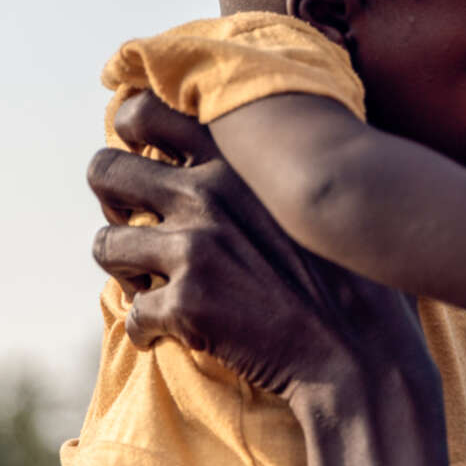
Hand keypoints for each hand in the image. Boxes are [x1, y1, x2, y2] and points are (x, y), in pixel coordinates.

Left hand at [87, 93, 438, 402]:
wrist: (362, 354)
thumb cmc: (349, 275)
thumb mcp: (310, 196)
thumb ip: (261, 169)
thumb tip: (220, 158)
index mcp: (235, 157)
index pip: (143, 111)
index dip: (127, 135)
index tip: (140, 162)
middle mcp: (207, 190)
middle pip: (102, 169)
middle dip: (113, 203)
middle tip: (138, 231)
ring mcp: (193, 246)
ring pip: (104, 245)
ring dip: (127, 272)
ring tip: (158, 289)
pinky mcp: (186, 303)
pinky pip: (132, 316)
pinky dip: (150, 331)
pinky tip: (178, 336)